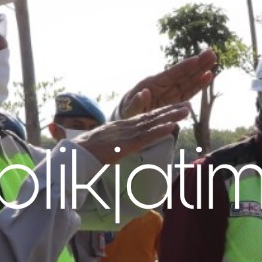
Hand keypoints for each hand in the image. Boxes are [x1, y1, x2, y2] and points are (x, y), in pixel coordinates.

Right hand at [74, 102, 190, 165]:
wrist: (73, 155)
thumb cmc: (85, 152)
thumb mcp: (103, 146)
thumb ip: (114, 145)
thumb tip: (120, 149)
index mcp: (121, 126)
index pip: (145, 118)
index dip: (161, 112)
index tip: (174, 108)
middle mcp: (125, 127)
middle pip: (152, 117)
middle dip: (171, 111)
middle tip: (187, 106)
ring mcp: (126, 134)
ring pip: (152, 123)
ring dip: (170, 116)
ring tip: (186, 111)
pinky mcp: (125, 145)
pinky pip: (146, 137)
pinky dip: (159, 131)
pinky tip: (172, 127)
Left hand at [118, 50, 217, 118]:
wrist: (128, 116)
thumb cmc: (127, 111)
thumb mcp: (128, 109)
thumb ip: (136, 103)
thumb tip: (145, 93)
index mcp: (152, 84)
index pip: (171, 74)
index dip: (184, 67)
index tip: (196, 59)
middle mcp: (163, 85)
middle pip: (183, 74)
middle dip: (197, 64)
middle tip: (211, 53)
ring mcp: (170, 92)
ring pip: (188, 80)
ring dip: (201, 71)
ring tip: (213, 60)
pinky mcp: (174, 101)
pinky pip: (188, 92)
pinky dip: (198, 85)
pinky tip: (208, 76)